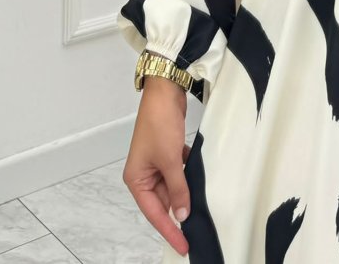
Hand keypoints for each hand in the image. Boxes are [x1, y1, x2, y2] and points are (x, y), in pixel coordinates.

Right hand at [123, 78, 190, 255]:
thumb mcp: (170, 160)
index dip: (169, 230)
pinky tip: (200, 182)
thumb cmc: (159, 124)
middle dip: (179, 213)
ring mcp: (156, 163)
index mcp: (136, 179)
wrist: (165, 92)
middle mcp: (144, 174)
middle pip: (162, 202)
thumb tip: (182, 213)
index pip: (154, 213)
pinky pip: (178, 172)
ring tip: (201, 210)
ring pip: (172, 187)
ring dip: (185, 194)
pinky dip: (188, 177)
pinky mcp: (168, 152)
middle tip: (196, 231)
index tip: (182, 245)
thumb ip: (178, 188)